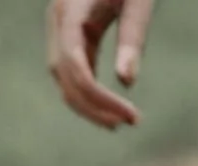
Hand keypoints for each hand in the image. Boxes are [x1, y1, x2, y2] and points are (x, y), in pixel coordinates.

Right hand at [46, 0, 155, 128]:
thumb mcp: (139, 2)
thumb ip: (133, 38)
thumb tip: (126, 82)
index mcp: (70, 8)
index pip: (74, 64)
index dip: (98, 96)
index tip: (130, 116)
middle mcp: (58, 18)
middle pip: (63, 74)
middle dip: (92, 105)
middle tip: (129, 122)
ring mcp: (61, 26)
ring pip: (63, 75)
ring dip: (88, 103)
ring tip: (120, 122)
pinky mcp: (71, 31)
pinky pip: (73, 68)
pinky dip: (89, 90)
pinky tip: (111, 106)